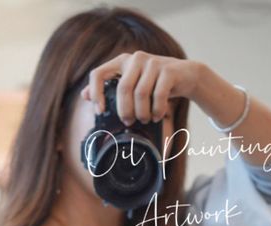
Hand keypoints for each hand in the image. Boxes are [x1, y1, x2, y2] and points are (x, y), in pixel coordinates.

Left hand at [81, 52, 200, 124]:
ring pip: (141, 94)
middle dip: (125, 111)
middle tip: (129, 123)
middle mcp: (135, 58)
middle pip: (123, 89)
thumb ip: (110, 89)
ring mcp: (153, 62)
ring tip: (146, 120)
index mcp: (122, 62)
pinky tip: (158, 116)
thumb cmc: (154, 84)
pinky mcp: (168, 70)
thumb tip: (84, 95)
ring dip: (143, 113)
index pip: (98, 74)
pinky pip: (158, 95)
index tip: (99, 111)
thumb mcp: (131, 85)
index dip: (96, 94)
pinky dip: (157, 110)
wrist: (185, 76)